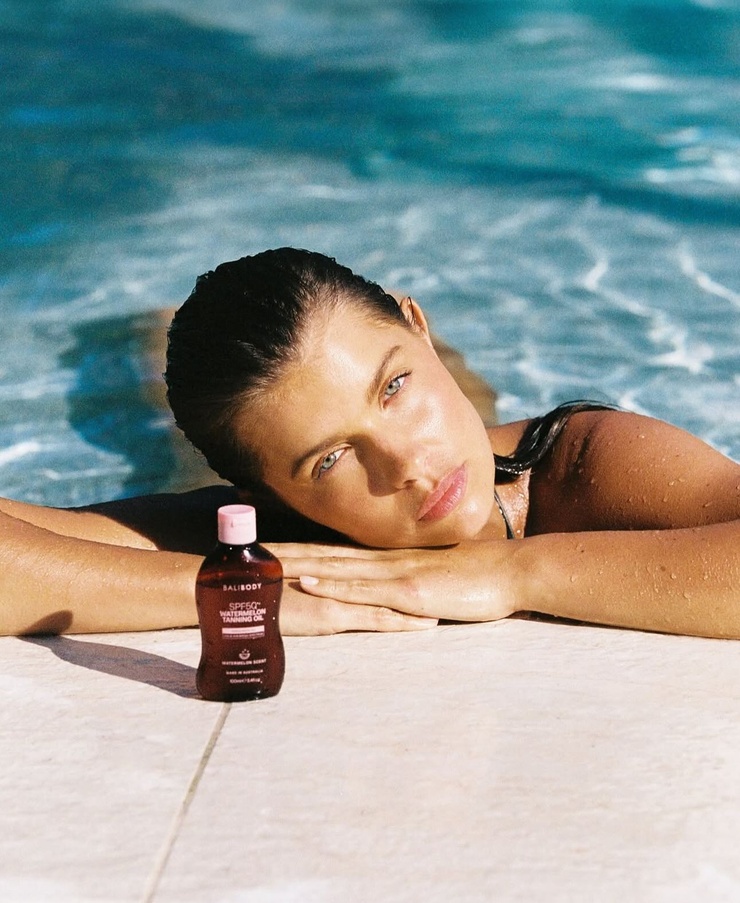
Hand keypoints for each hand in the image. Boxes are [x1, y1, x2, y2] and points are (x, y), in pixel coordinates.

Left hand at [268, 540, 515, 624]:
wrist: (511, 572)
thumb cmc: (476, 576)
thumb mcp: (432, 574)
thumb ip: (407, 576)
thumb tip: (389, 584)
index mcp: (386, 557)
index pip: (331, 549)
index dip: (296, 545)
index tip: (262, 544)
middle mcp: (382, 560)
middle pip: (320, 553)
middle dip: (280, 552)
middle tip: (239, 548)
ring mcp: (393, 573)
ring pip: (333, 567)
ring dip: (294, 565)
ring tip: (258, 563)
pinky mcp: (408, 591)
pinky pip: (364, 590)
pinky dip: (333, 584)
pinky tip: (307, 582)